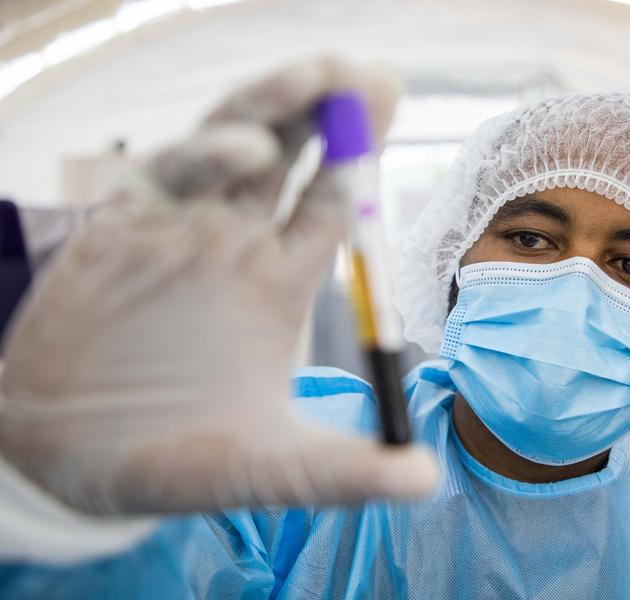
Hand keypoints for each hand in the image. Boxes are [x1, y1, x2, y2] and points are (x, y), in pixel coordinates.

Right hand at [0, 57, 438, 515]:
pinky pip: (165, 177)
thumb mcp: (269, 467)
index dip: (363, 157)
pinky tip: (248, 149)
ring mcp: (180, 230)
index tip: (394, 106)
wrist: (70, 465)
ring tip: (323, 73)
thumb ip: (343, 471)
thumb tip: (426, 483)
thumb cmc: (176, 461)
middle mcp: (236, 243)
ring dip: (276, 105)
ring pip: (234, 145)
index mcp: (280, 280)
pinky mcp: (119, 231)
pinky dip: (204, 155)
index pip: (333, 201)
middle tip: (374, 75)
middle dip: (332, 111)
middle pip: (294, 155)